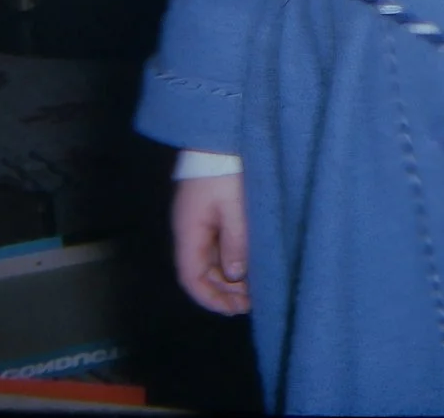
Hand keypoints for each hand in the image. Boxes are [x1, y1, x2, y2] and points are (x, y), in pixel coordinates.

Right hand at [172, 174, 250, 315]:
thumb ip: (235, 242)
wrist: (222, 133)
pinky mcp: (211, 211)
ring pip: (209, 260)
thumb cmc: (228, 167)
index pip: (190, 276)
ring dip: (228, 277)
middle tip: (252, 302)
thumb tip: (233, 275)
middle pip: (200, 272)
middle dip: (223, 291)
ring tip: (254, 287)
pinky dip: (230, 260)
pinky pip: (217, 245)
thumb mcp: (236, 206)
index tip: (234, 309)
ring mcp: (199, 220)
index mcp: (188, 230)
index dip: (209, 298)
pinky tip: (249, 265)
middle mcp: (189, 229)